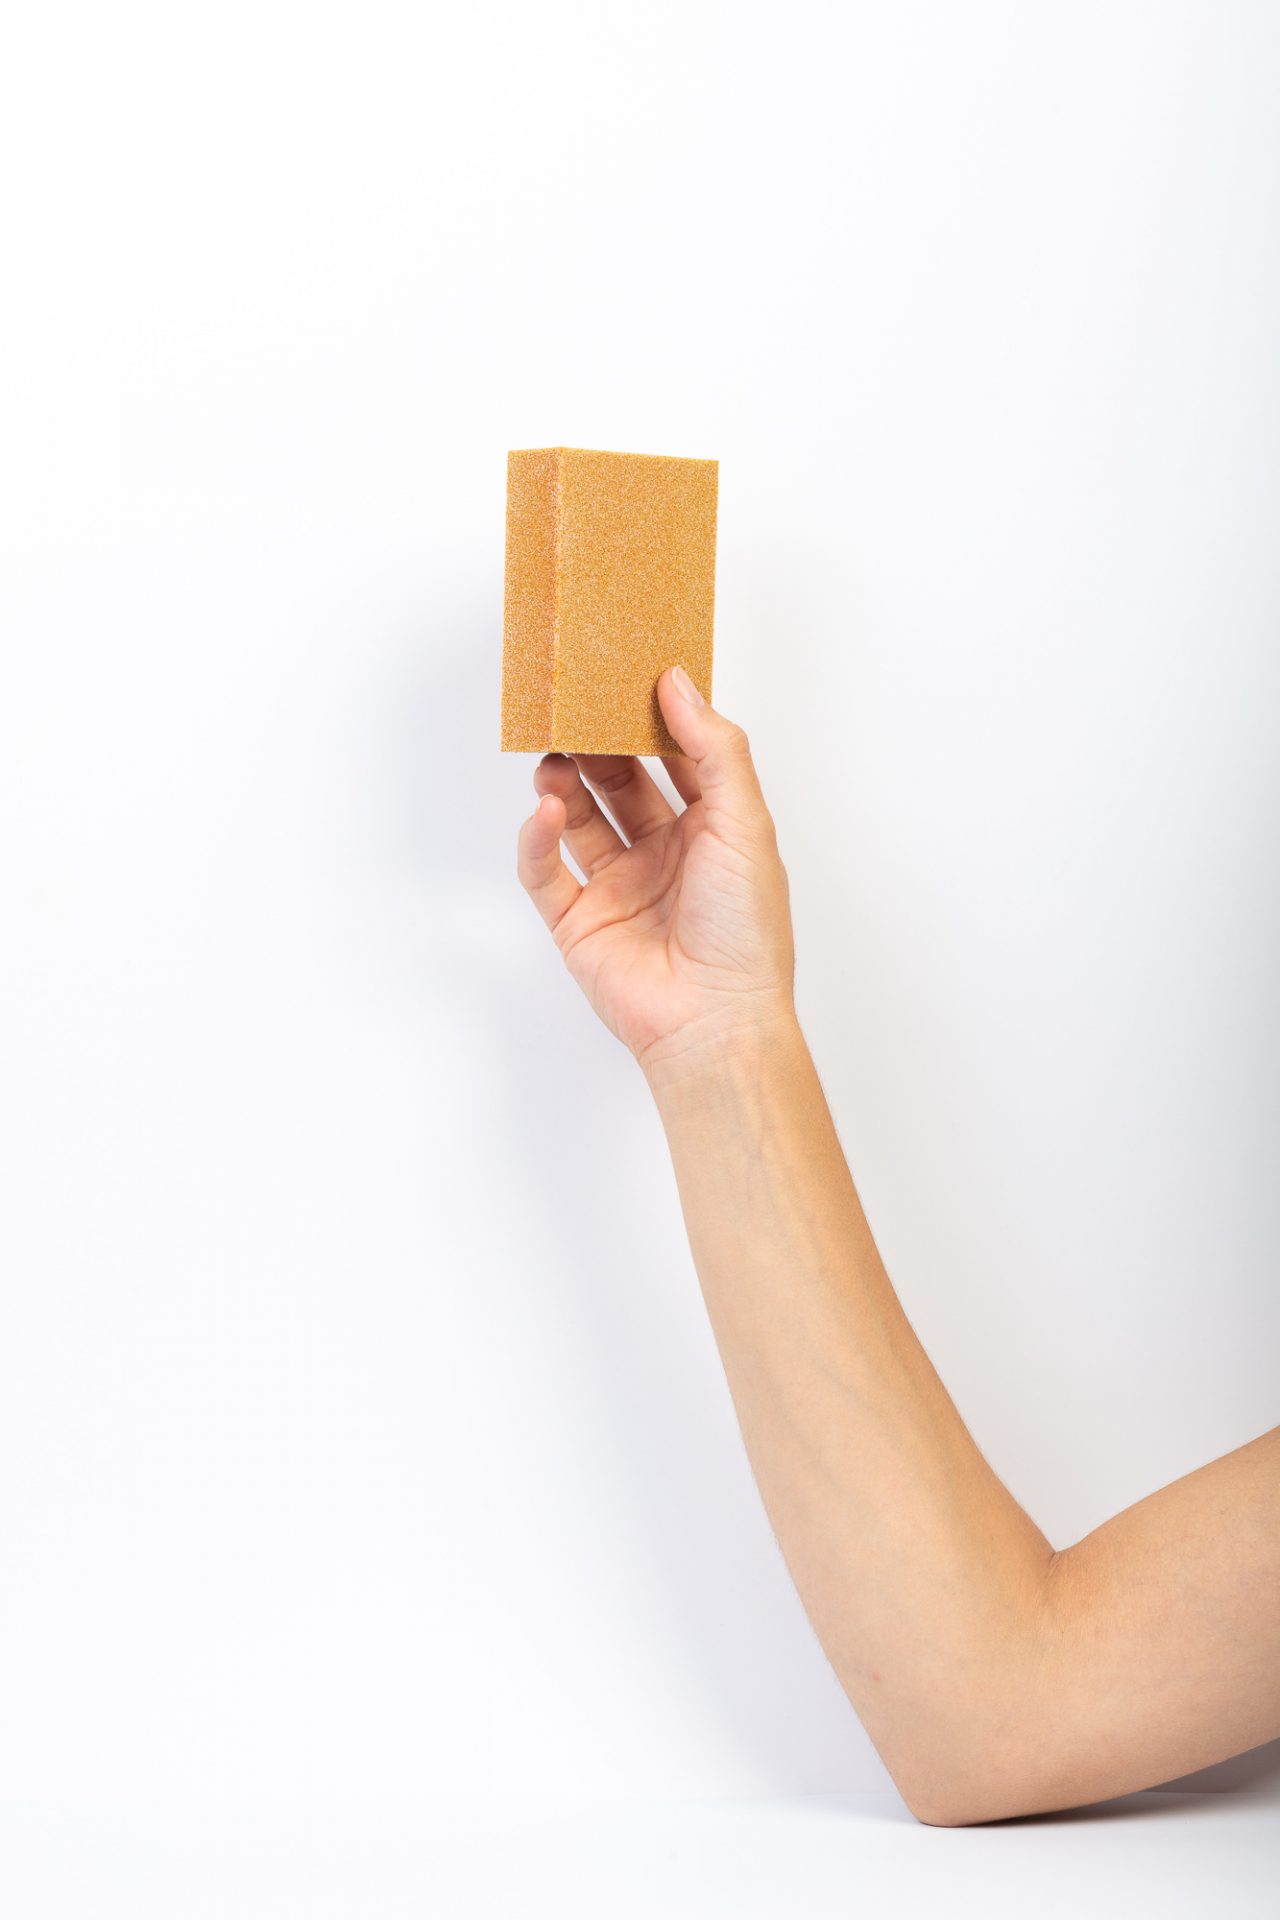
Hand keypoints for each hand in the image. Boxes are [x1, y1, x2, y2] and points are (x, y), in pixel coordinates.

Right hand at [516, 664, 795, 1078]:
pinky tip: (543, 811)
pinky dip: (537, 839)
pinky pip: (545, 871)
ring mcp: (620, 888)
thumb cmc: (744, 931)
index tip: (627, 677)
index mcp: (712, 832)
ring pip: (580, 818)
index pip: (678, 760)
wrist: (714, 1020)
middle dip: (599, 744)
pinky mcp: (579, 922)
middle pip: (622, 782)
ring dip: (565, 783)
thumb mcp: (744, 821)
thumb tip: (677, 683)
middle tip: (577, 707)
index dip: (654, 720)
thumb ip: (714, 748)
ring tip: (555, 756)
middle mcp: (665, 856)